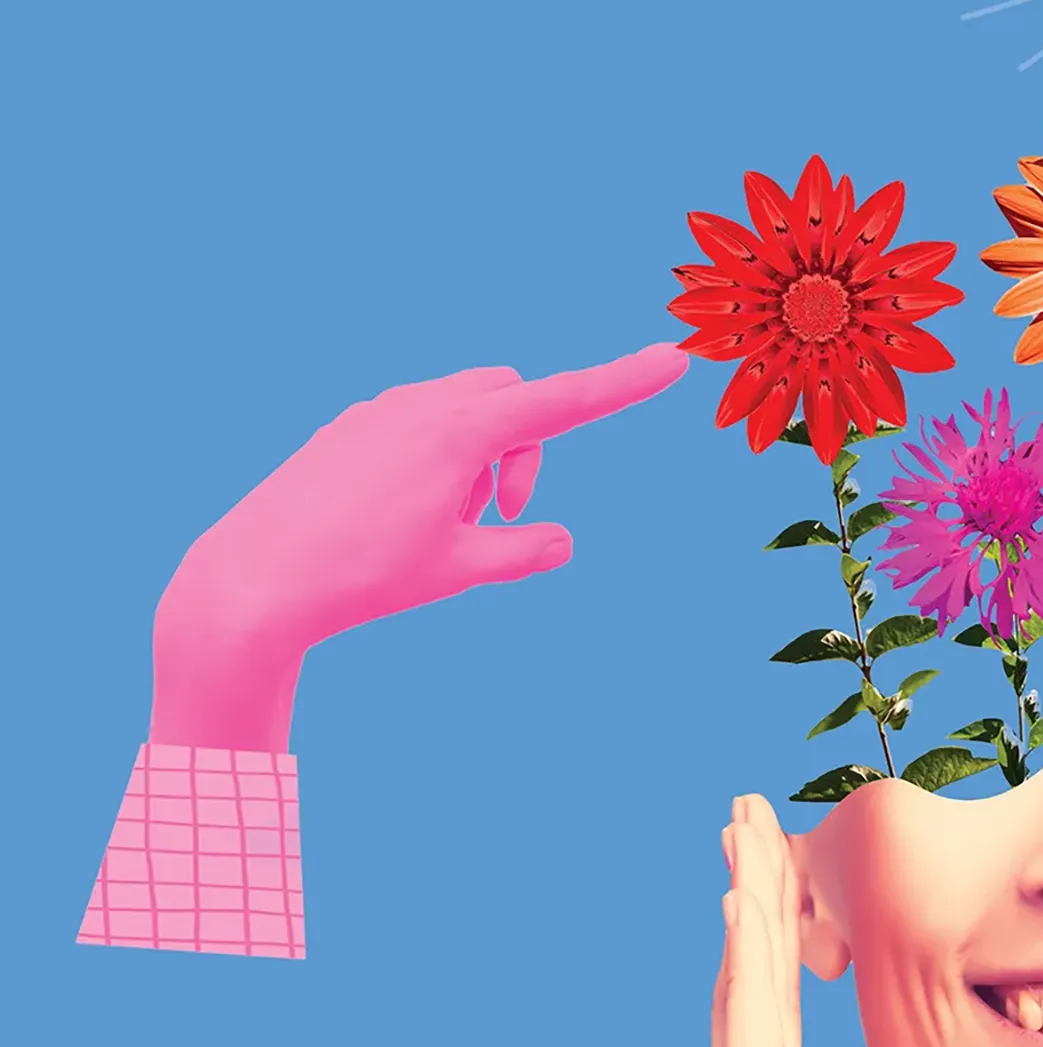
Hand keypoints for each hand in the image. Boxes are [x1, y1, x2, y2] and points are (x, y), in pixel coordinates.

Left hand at [148, 343, 689, 750]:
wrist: (257, 579)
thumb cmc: (363, 577)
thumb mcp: (459, 569)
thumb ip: (521, 550)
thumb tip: (558, 540)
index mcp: (459, 432)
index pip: (563, 401)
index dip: (622, 383)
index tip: (672, 359)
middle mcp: (421, 406)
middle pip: (513, 399)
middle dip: (527, 451)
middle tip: (502, 517)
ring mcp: (381, 412)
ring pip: (464, 411)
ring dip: (482, 460)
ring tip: (449, 525)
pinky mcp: (350, 428)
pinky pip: (418, 425)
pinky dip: (439, 462)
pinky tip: (403, 518)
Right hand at [696, 795, 1042, 1046]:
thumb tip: (933, 1025)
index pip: (760, 1043)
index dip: (765, 951)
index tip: (769, 871)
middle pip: (738, 1019)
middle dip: (747, 912)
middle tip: (743, 820)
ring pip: (742, 1023)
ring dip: (750, 918)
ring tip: (748, 832)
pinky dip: (759, 974)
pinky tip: (761, 904)